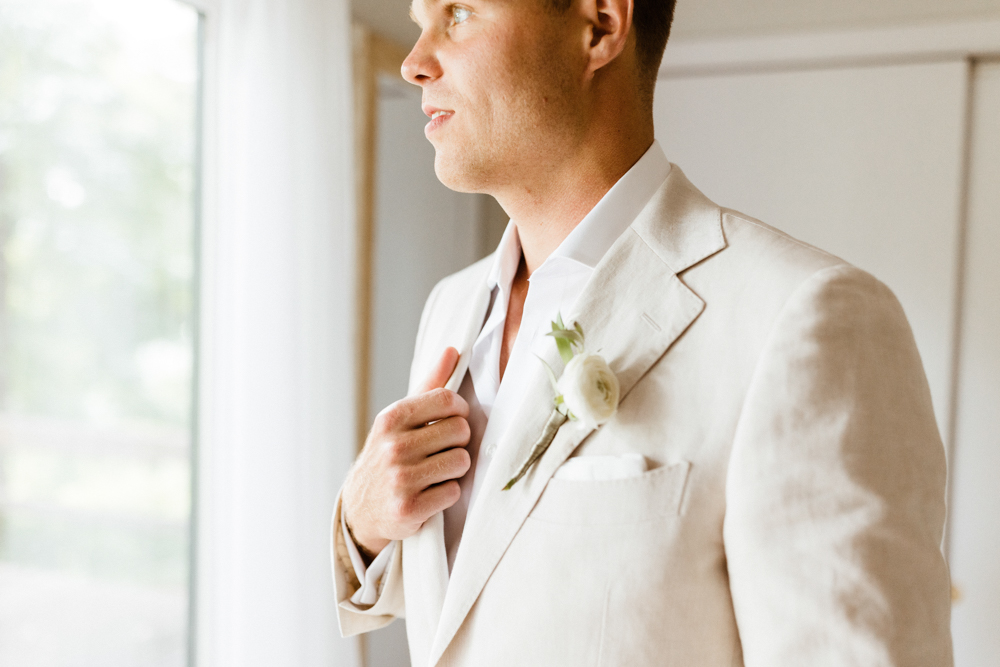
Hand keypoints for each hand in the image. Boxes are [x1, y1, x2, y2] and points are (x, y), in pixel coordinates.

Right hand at [342, 347, 470, 559]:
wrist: (361, 509)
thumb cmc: (389, 456)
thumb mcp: (400, 419)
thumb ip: (430, 384)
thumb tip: (453, 350)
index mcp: (392, 418)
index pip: (447, 400)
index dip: (460, 410)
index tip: (455, 419)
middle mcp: (394, 446)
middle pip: (460, 430)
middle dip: (459, 441)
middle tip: (444, 450)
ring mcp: (400, 478)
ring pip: (461, 461)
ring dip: (456, 468)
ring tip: (438, 471)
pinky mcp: (409, 509)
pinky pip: (453, 492)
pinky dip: (447, 493)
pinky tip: (431, 493)